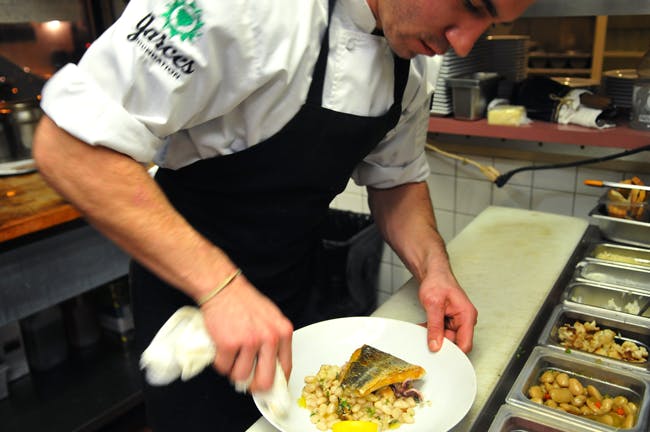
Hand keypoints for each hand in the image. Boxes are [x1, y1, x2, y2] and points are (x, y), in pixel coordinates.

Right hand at [199, 273, 293, 391]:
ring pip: (241, 376)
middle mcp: (270, 338)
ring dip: (233, 370)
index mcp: (283, 332)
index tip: (269, 387)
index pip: (286, 368)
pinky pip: (224, 367)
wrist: (224, 288)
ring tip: (232, 355)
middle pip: (265, 380)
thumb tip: (272, 369)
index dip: (276, 383)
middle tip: (246, 381)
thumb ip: (275, 341)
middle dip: (254, 386)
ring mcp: (250, 341)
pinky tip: (222, 348)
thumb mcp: (271, 318)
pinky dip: (220, 362)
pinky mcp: (229, 343)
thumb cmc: (245, 302)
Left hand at [418, 268, 476, 353]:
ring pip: (446, 338)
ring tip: (423, 329)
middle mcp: (464, 320)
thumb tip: (435, 345)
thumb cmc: (437, 282)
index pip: (465, 344)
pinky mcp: (449, 320)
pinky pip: (441, 332)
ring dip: (434, 336)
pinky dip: (432, 331)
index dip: (453, 352)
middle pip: (455, 342)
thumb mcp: (433, 304)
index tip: (440, 355)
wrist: (433, 273)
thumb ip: (435, 327)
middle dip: (440, 343)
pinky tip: (424, 327)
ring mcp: (457, 321)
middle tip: (427, 341)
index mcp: (467, 316)